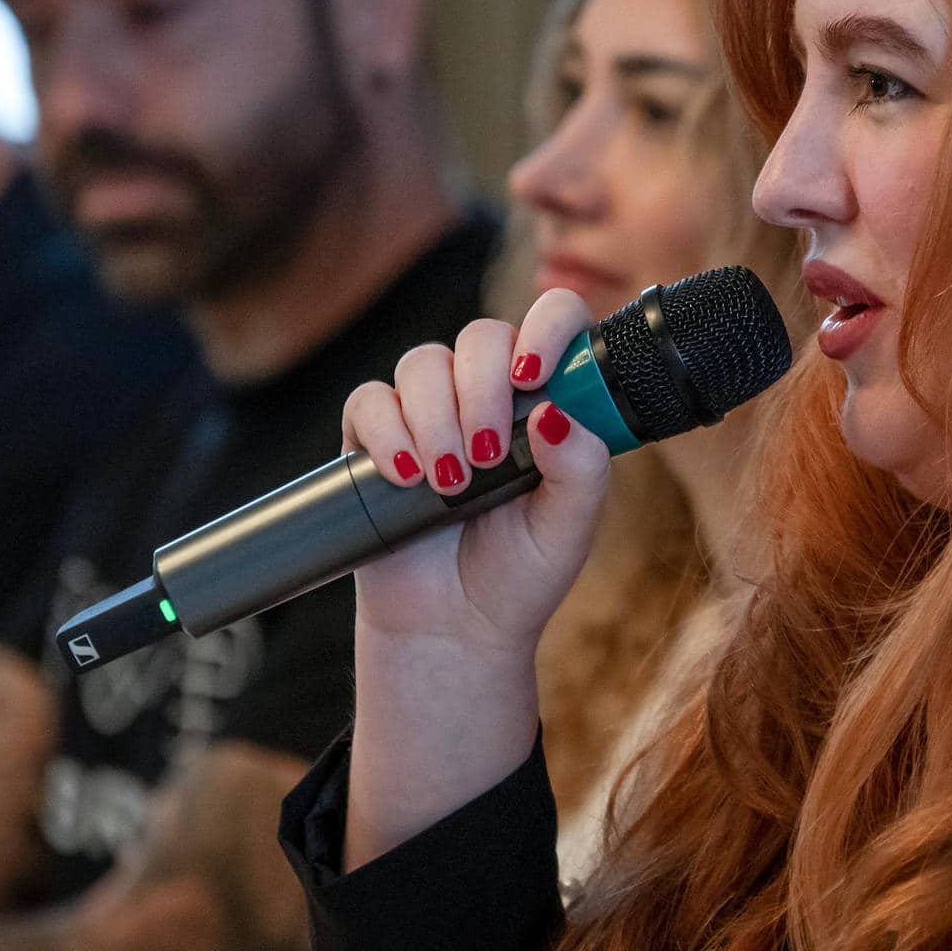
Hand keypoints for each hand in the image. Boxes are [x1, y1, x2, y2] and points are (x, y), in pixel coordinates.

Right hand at [340, 288, 611, 654]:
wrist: (454, 628)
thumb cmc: (520, 573)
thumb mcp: (570, 527)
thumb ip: (582, 468)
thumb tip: (556, 411)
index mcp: (547, 401)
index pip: (555, 322)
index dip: (547, 326)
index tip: (535, 374)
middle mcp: (488, 394)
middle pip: (481, 336)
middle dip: (483, 388)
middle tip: (488, 453)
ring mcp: (430, 411)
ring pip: (423, 363)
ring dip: (436, 418)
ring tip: (451, 482)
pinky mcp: (376, 438)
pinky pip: (369, 400)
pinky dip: (387, 432)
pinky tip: (406, 474)